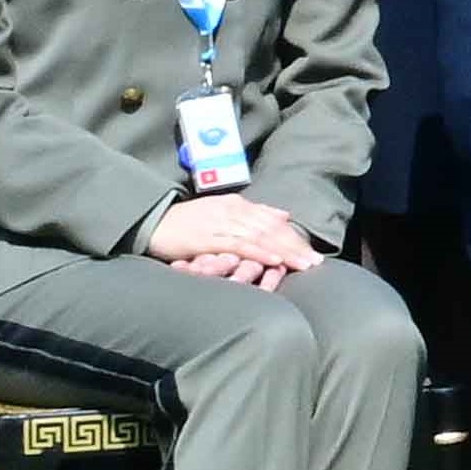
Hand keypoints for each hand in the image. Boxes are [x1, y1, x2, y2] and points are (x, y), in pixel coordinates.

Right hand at [146, 193, 319, 284]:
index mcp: (238, 205)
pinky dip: (259, 252)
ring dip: (284, 251)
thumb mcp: (223, 212)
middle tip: (316, 262)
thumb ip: (253, 213)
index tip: (312, 253)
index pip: (273, 222)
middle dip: (295, 246)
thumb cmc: (188, 222)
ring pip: (260, 237)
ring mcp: (221, 223)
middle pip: (271, 230)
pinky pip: (239, 245)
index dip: (294, 238)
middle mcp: (233, 211)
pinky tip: (274, 260)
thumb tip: (283, 215)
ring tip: (303, 264)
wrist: (154, 222)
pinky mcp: (208, 237)